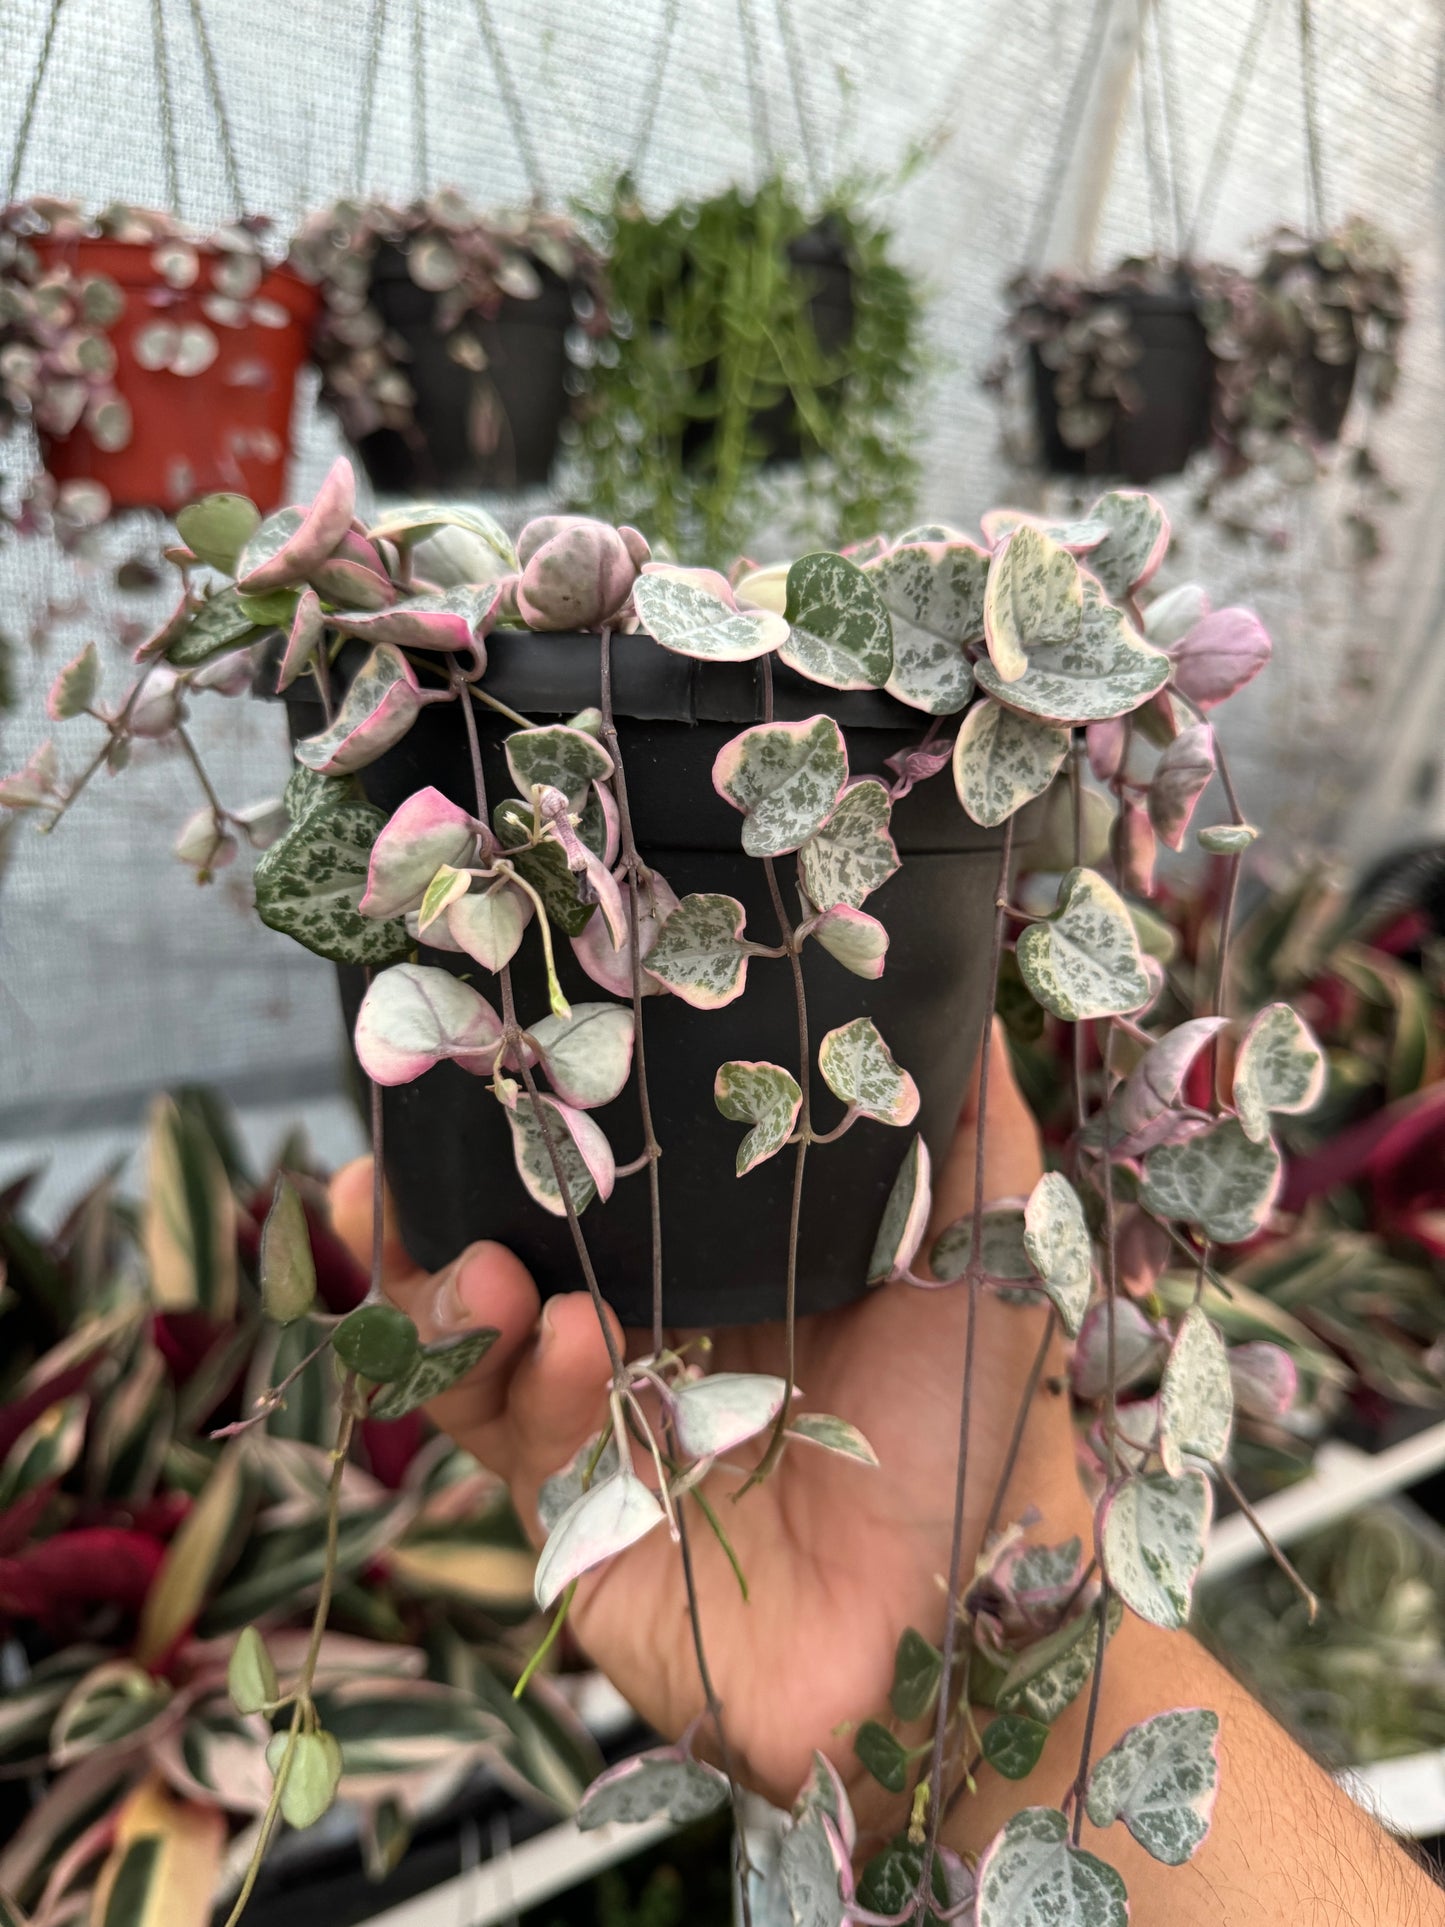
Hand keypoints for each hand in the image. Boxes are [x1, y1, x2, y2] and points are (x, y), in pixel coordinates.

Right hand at [330, 1027, 1085, 1822]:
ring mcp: (598, 1421)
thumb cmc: (975, 1431)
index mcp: (721, 1255)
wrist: (960, 1639)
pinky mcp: (569, 1520)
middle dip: (446, 1191)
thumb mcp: (988, 1250)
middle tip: (409, 1143)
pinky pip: (505, 1440)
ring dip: (456, 1293)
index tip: (490, 1042)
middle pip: (508, 1237)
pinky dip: (517, 1384)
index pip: (601, 1164)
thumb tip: (945, 977)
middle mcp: (644, 1325)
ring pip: (475, 1338)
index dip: (536, 1110)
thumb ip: (963, 1122)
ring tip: (486, 1265)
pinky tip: (563, 1342)